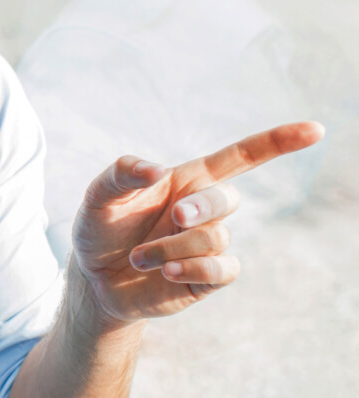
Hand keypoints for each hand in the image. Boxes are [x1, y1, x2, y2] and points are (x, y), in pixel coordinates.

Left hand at [70, 121, 323, 324]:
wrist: (93, 278)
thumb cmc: (101, 229)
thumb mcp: (99, 196)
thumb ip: (122, 174)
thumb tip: (158, 170)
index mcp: (188, 180)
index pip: (242, 156)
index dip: (278, 142)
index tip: (315, 130)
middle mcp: (204, 210)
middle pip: (228, 198)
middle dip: (201, 207)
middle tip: (173, 216)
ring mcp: (208, 244)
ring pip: (214, 238)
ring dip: (170, 247)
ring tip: (137, 257)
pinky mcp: (206, 278)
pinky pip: (223, 270)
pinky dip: (194, 268)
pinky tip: (166, 271)